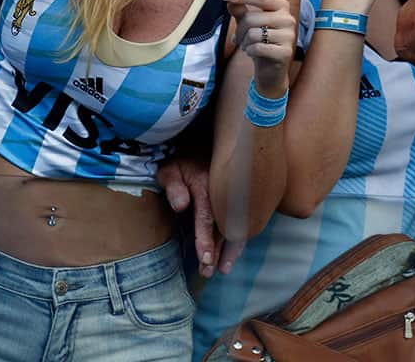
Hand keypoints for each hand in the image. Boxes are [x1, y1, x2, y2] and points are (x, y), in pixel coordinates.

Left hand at [157, 157, 244, 276]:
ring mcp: (235, 194)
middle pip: (224, 226)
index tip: (205, 258)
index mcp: (206, 184)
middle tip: (209, 272)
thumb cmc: (184, 159)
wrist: (212, 141)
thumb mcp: (171, 167)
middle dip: (218, 251)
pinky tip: (234, 252)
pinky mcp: (241, 198)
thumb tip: (180, 206)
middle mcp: (224, 191)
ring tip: (224, 269)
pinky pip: (243, 220)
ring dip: (231, 249)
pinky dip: (240, 237)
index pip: (206, 216)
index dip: (206, 238)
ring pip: (237, 225)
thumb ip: (173, 185)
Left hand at [223, 0, 293, 93]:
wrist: (270, 68)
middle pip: (251, 18)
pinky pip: (258, 48)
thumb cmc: (259, 40)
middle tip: (238, 39)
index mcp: (281, 6)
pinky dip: (250, 51)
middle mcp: (288, 19)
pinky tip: (253, 53)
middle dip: (239, 30)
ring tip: (248, 46)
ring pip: (253, 34)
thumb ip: (240, 9)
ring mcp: (289, 36)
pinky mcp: (286, 52)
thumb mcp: (247, 22)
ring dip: (244, 42)